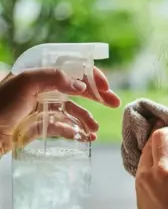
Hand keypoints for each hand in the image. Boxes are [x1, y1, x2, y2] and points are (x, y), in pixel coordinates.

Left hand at [0, 67, 120, 154]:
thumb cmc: (1, 104)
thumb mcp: (25, 83)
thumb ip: (54, 78)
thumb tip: (81, 86)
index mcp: (42, 75)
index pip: (72, 71)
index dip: (91, 76)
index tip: (106, 86)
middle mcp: (45, 90)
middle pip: (77, 90)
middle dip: (97, 97)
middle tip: (115, 103)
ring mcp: (45, 108)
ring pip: (73, 111)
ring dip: (87, 119)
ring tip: (94, 131)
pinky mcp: (43, 125)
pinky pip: (64, 126)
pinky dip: (75, 131)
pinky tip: (84, 138)